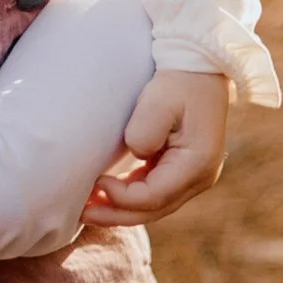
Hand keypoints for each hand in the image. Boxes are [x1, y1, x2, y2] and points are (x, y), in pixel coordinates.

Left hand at [80, 69, 229, 229]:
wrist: (199, 67)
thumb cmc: (178, 81)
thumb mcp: (158, 101)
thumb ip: (144, 132)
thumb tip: (137, 155)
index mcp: (197, 163)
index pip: (154, 195)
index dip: (121, 197)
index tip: (95, 182)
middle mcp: (201, 177)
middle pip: (154, 209)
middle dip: (116, 215)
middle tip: (81, 213)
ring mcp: (194, 177)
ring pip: (154, 206)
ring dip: (121, 210)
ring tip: (88, 208)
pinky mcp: (183, 170)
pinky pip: (155, 193)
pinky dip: (130, 197)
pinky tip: (106, 194)